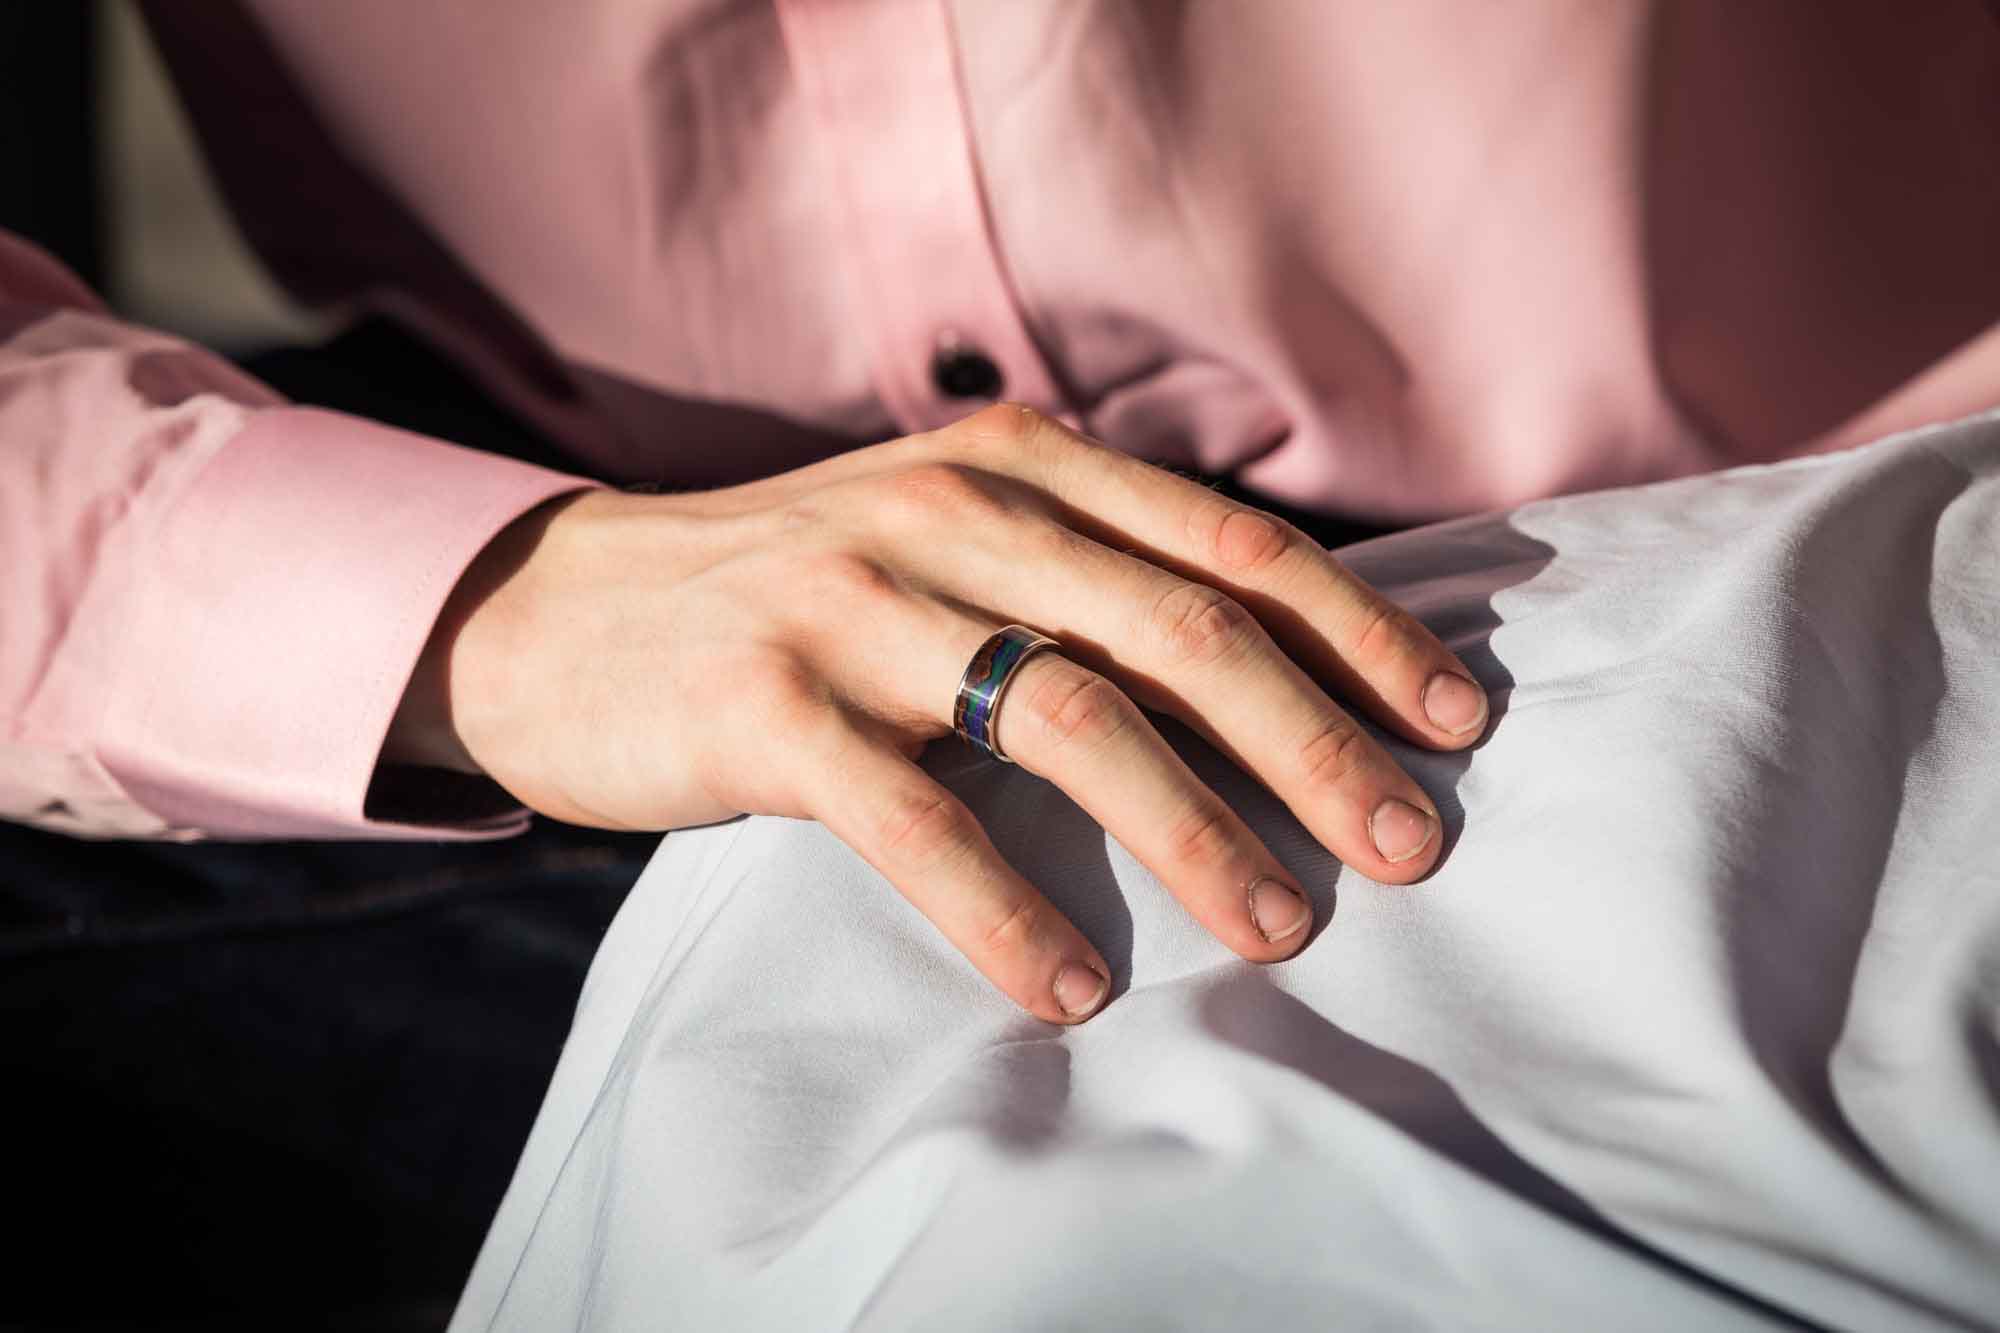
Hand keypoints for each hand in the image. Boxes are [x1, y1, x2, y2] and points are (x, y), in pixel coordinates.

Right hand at [386, 405, 1488, 1022]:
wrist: (563, 609)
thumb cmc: (796, 592)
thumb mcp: (946, 538)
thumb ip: (1083, 570)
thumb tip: (1274, 666)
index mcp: (1016, 466)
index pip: (1227, 543)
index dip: (1356, 630)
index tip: (1454, 720)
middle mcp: (950, 514)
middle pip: (1178, 625)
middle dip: (1313, 740)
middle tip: (1412, 844)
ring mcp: (853, 603)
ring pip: (1067, 715)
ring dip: (1195, 827)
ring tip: (1283, 927)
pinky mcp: (766, 706)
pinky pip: (914, 816)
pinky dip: (1003, 905)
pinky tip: (1072, 982)